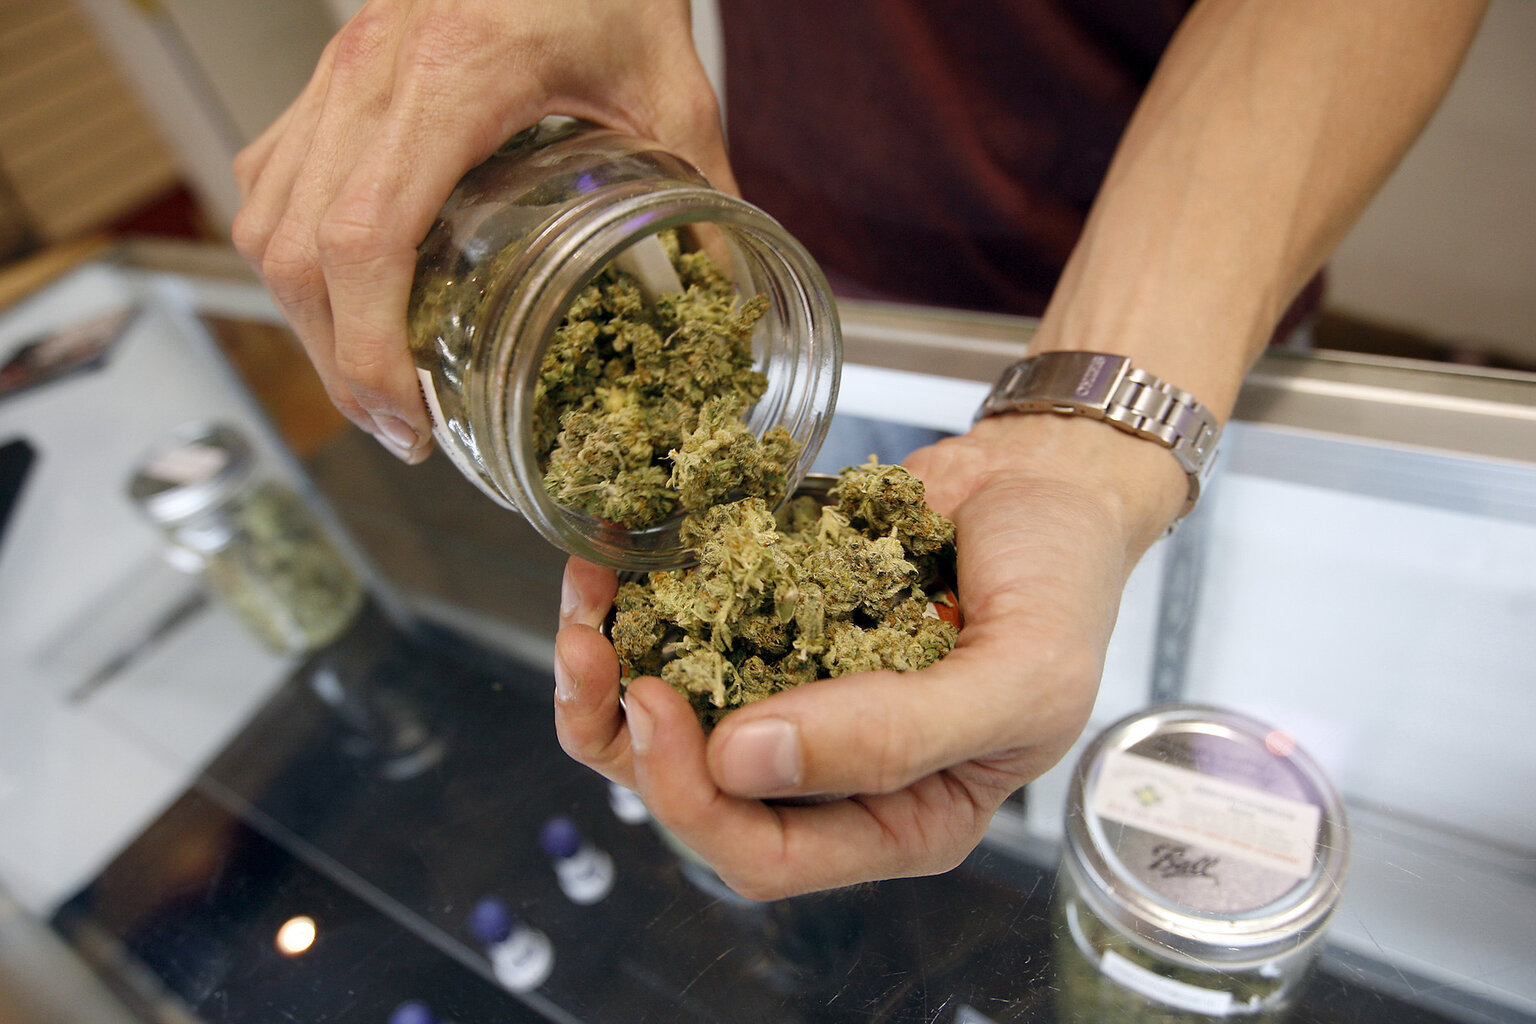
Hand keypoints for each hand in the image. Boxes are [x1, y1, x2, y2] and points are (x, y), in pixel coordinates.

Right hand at [231, 0, 730, 461]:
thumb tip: (726, 293)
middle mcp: (372, 71)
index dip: (367, 347)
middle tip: (398, 427)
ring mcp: (339, 69)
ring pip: (262, 219)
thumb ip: (700, 189)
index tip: (405, 417)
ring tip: (369, 380)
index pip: (365, 235)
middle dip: (336, 359)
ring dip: (304, 317)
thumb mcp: (671, 81)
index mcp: (455, 75)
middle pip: (297, 249)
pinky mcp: (330, 72)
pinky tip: (342, 296)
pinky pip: (268, 175)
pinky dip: (289, 252)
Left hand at [553, 413, 1186, 899]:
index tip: (657, 709)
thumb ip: (895, 736)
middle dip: (628, 736)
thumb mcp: (1017, 678)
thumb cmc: (1062, 588)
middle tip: (595, 655)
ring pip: (668, 720)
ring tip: (584, 606)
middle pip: (695, 795)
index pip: (769, 854)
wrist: (1048, 479)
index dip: (695, 801)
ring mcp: (789, 690)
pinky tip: (611, 564)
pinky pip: (682, 633)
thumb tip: (744, 759)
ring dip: (608, 672)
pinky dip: (635, 604)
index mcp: (899, 816)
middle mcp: (828, 769)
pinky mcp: (763, 620)